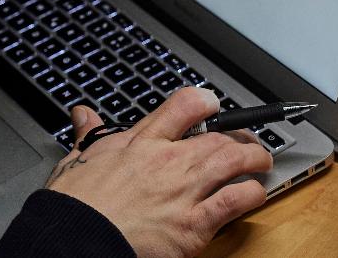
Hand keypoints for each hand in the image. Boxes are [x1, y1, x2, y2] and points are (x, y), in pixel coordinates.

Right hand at [45, 87, 271, 257]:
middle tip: (245, 142)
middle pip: (219, 136)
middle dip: (239, 137)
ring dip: (255, 159)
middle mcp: (168, 161)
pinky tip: (253, 194)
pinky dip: (251, 194)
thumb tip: (83, 115)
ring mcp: (184, 192)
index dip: (206, 101)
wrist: (77, 235)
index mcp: (141, 142)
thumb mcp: (78, 158)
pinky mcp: (193, 225)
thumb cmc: (76, 202)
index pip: (184, 105)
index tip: (212, 106)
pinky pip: (235, 201)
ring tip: (261, 163)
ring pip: (234, 162)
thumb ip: (89, 134)